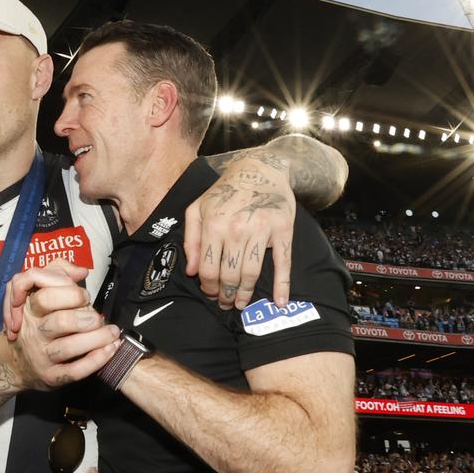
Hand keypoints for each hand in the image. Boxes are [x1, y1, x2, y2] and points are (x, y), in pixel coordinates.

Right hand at [3, 264, 119, 390]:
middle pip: (60, 321)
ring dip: (96, 338)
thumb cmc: (33, 324)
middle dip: (85, 316)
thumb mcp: (37, 295)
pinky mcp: (51, 376)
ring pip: (69, 347)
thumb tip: (81, 271)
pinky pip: (75, 371)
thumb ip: (57, 274)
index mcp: (29, 309)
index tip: (83, 296)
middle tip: (97, 317)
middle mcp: (33, 332)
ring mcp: (41, 356)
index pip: (45, 295)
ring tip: (111, 333)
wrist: (13, 364)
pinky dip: (96, 360)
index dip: (69, 291)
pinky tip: (109, 350)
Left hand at [184, 156, 294, 308]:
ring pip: (251, 274)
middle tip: (226, 303)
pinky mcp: (283, 231)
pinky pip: (282, 263)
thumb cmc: (226, 191)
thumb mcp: (197, 208)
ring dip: (245, 294)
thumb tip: (190, 271)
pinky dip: (282, 286)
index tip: (211, 293)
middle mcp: (236, 229)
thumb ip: (190, 239)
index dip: (208, 287)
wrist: (260, 169)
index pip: (207, 268)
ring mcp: (261, 230)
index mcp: (214, 225)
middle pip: (229, 275)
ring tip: (240, 303)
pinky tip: (280, 302)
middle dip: (225, 295)